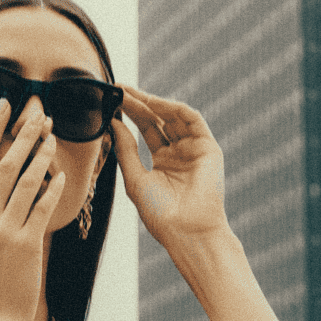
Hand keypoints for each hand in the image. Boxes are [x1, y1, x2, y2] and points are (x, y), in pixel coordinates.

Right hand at [0, 97, 67, 320]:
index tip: (4, 105)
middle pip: (3, 164)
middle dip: (22, 135)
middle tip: (38, 113)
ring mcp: (3, 231)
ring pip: (24, 182)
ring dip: (41, 156)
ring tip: (54, 138)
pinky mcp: (25, 245)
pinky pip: (41, 209)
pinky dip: (52, 190)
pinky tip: (62, 177)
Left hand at [110, 84, 228, 247]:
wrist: (186, 231)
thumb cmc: (160, 213)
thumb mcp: (134, 178)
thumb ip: (125, 150)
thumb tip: (112, 123)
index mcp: (162, 162)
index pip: (145, 130)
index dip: (129, 114)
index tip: (112, 100)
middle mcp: (179, 152)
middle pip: (157, 119)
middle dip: (138, 104)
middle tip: (119, 89)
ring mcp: (194, 148)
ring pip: (173, 116)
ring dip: (152, 102)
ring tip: (130, 94)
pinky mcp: (208, 147)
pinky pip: (191, 119)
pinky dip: (172, 108)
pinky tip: (152, 103)